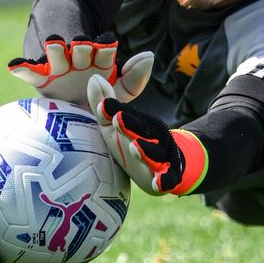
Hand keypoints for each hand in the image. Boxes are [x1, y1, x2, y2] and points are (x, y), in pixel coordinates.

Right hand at [8, 33, 152, 107]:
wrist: (76, 110)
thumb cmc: (101, 100)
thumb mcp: (120, 91)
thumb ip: (135, 79)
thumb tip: (149, 56)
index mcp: (100, 59)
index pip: (104, 50)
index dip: (105, 46)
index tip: (107, 43)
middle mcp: (78, 59)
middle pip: (79, 48)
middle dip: (81, 47)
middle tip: (82, 46)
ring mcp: (58, 67)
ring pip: (56, 52)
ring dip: (56, 48)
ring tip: (54, 44)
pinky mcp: (40, 78)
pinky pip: (30, 72)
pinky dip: (22, 68)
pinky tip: (15, 66)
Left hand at [87, 75, 206, 195]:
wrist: (170, 165)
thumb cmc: (134, 142)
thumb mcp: (115, 126)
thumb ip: (104, 106)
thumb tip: (94, 78)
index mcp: (141, 124)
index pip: (128, 115)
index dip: (116, 110)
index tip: (102, 104)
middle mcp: (154, 137)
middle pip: (142, 130)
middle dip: (130, 125)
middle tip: (117, 119)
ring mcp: (162, 157)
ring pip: (155, 154)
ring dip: (146, 150)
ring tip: (135, 147)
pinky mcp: (169, 177)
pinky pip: (168, 179)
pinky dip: (165, 181)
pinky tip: (159, 183)